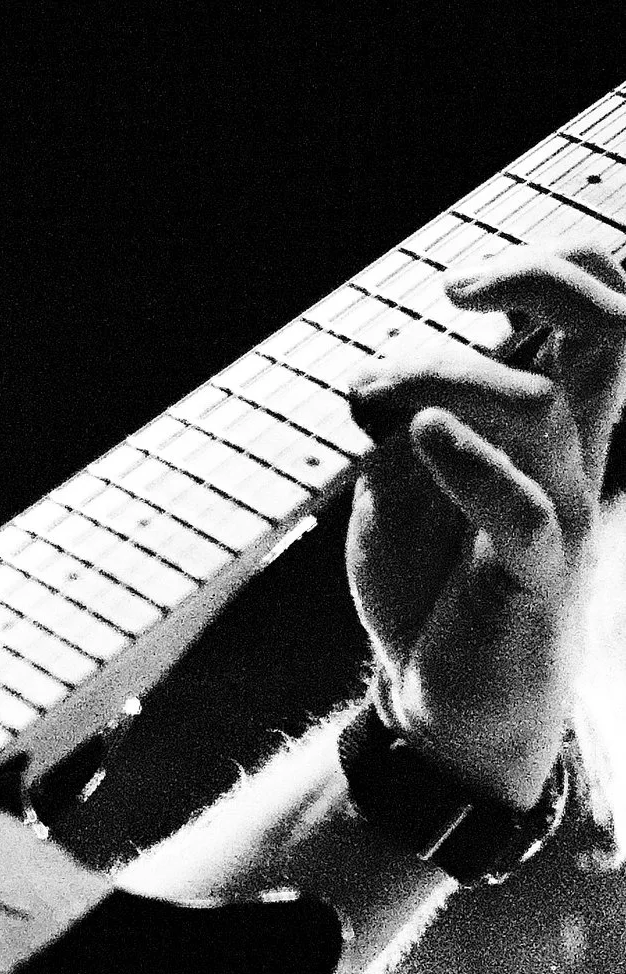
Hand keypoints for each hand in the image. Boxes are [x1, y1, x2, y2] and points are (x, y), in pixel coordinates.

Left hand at [344, 243, 625, 804]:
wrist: (432, 702)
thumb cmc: (425, 584)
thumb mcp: (394, 481)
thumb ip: (398, 418)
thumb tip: (379, 375)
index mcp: (551, 419)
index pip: (602, 313)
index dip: (551, 271)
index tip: (459, 291)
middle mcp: (573, 453)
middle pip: (618, 330)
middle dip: (544, 279)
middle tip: (459, 293)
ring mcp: (563, 511)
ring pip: (539, 406)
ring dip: (441, 377)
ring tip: (372, 403)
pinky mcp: (537, 575)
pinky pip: (525, 507)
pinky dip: (473, 461)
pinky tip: (418, 439)